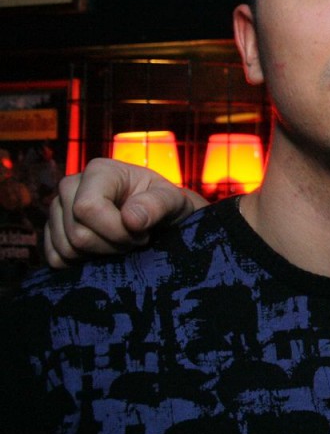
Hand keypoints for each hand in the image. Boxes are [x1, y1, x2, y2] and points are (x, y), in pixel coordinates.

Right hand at [43, 158, 206, 267]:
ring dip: (99, 255)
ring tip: (121, 243)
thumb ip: (158, 205)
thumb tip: (131, 219)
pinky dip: (82, 263)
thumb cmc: (163, 205)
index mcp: (99, 171)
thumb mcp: (173, 201)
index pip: (88, 208)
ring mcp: (57, 209)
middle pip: (77, 234)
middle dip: (112, 246)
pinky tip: (103, 251)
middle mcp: (70, 186)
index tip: (141, 234)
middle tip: (134, 240)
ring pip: (66, 249)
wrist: (155, 216)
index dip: (116, 230)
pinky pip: (55, 259)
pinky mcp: (52, 232)